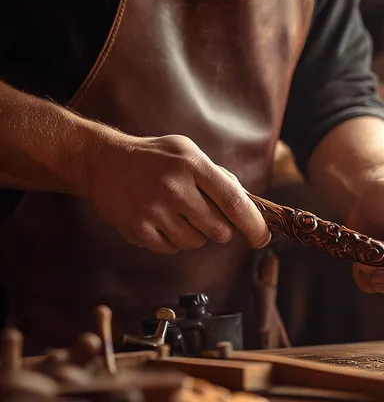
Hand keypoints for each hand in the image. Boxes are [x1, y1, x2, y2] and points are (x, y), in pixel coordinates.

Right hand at [83, 134, 269, 253]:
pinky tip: (159, 219)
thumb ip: (219, 178)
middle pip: (219, 230)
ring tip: (176, 212)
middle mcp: (174, 187)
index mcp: (191, 164)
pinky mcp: (137, 228)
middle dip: (220, 229)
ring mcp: (153, 210)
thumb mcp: (189, 152)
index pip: (234, 201)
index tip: (263, 238)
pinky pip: (171, 249)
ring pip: (196, 242)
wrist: (102, 161)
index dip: (253, 224)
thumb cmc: (155, 158)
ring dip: (194, 234)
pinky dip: (171, 240)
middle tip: (205, 214)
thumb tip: (250, 207)